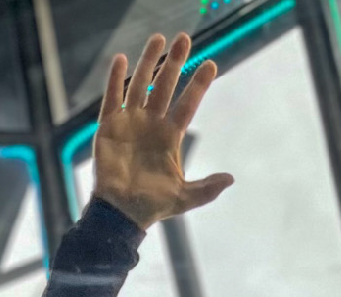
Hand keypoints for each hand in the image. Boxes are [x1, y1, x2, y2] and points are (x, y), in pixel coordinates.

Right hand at [93, 32, 233, 229]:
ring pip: (140, 84)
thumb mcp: (184, 198)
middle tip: (185, 39)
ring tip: (159, 38)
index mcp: (170, 136)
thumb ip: (207, 189)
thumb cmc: (152, 206)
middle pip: (165, 86)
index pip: (187, 104)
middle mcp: (151, 124)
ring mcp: (130, 122)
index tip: (211, 65)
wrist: (121, 213)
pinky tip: (121, 59)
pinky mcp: (109, 126)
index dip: (198, 85)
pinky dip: (115, 80)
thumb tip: (231, 179)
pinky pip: (112, 98)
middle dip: (174, 63)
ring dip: (149, 61)